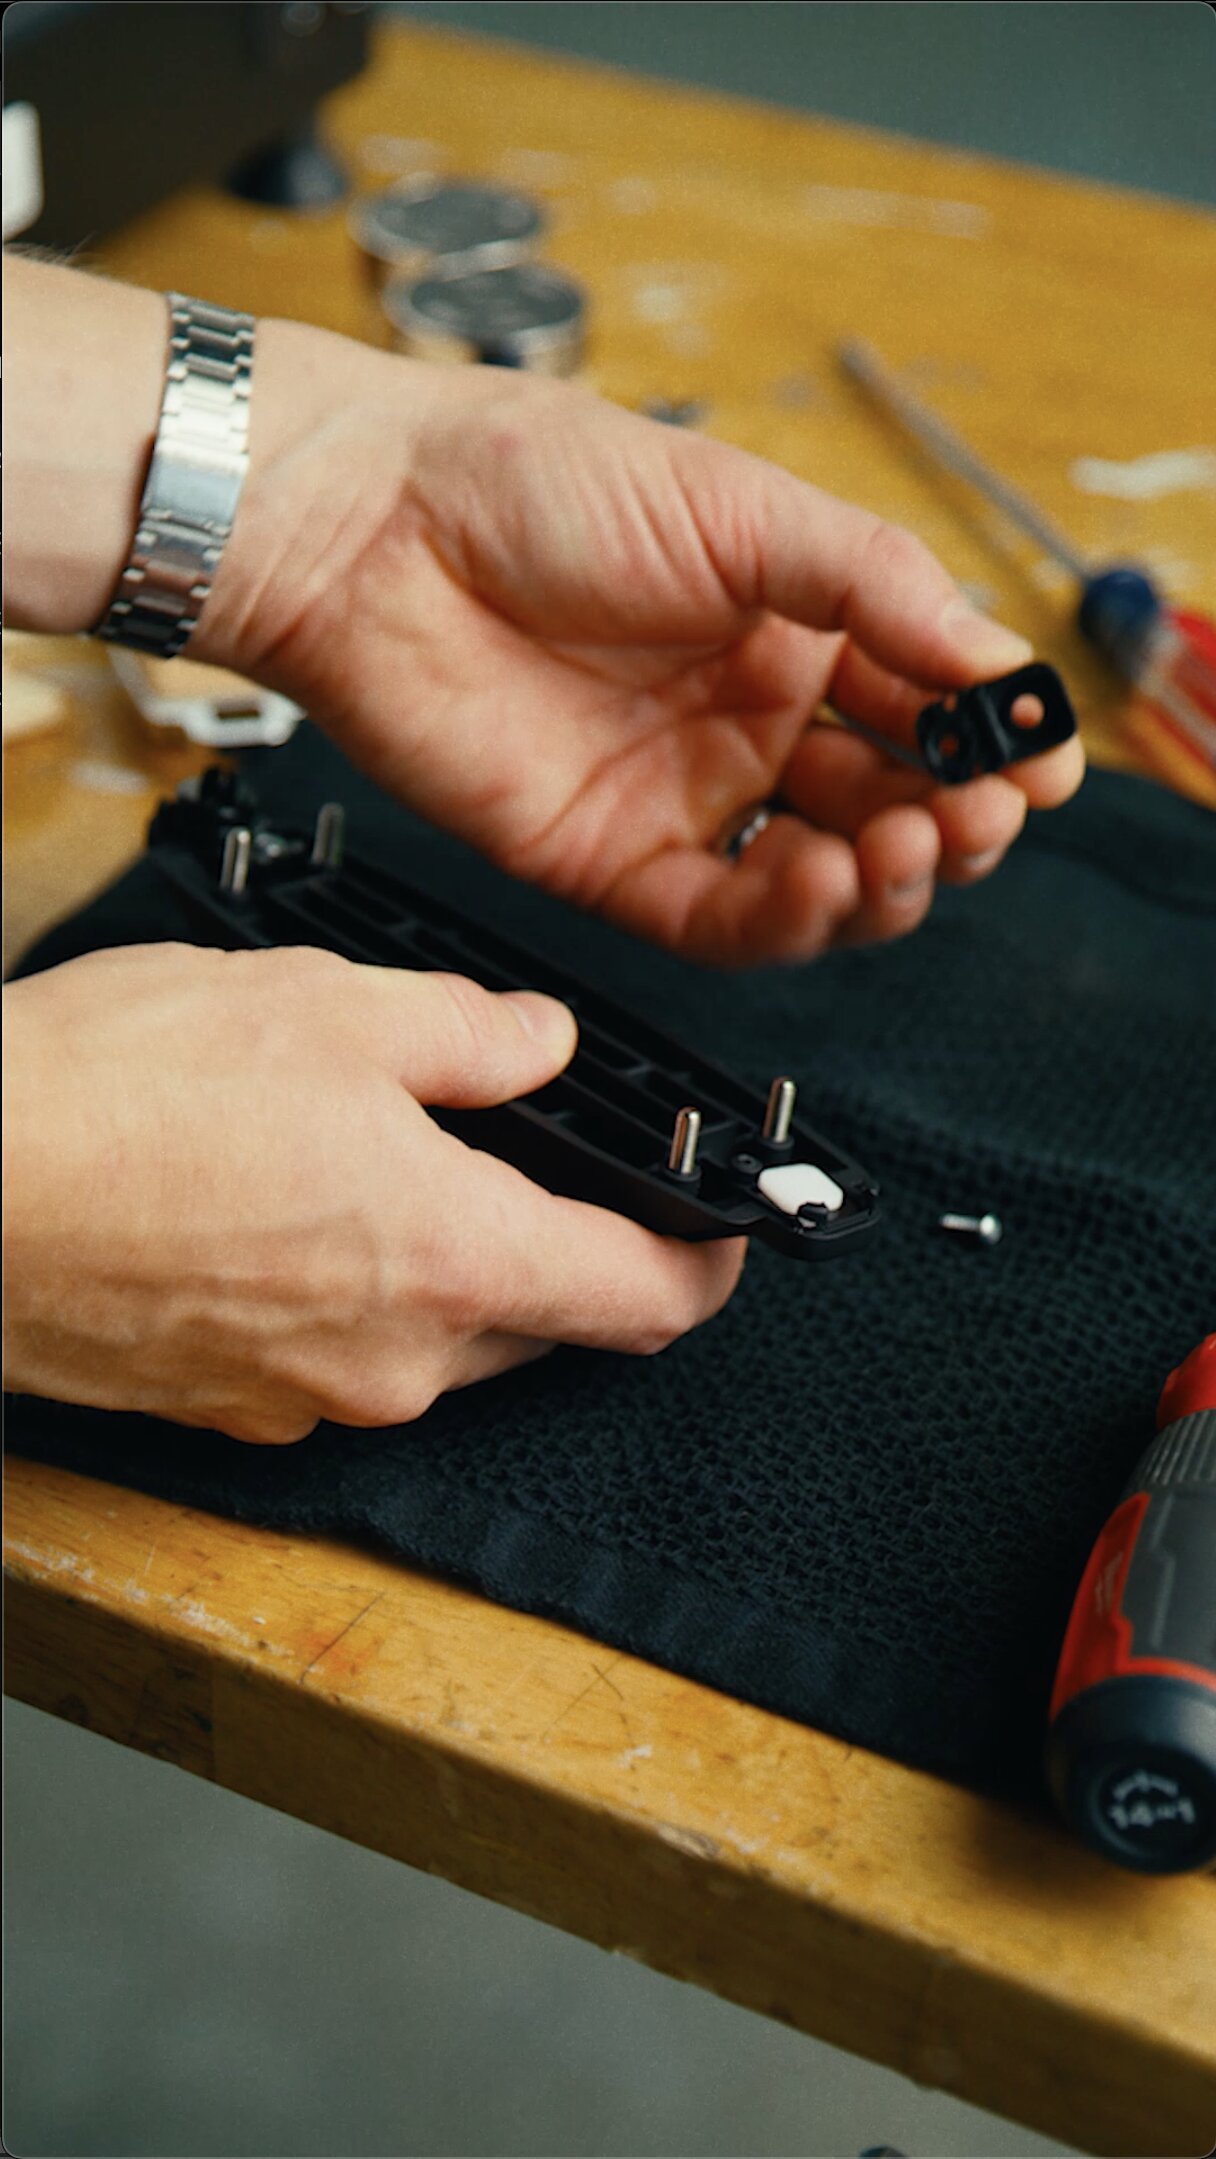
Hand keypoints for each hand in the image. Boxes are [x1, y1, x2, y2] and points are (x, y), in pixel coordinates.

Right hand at [1, 949, 742, 1442]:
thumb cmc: (113, 1099)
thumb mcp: (329, 1005)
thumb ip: (471, 1034)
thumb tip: (540, 1044)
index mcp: (452, 1260)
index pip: (647, 1300)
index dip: (709, 1264)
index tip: (722, 1233)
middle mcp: (394, 1362)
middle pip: (544, 1325)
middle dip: (560, 1247)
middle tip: (514, 1151)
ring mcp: (303, 1401)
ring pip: (437, 1344)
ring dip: (441, 1265)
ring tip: (362, 1155)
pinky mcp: (224, 1411)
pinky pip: (333, 1359)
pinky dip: (343, 1293)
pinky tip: (275, 1209)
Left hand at [199, 322, 1084, 964]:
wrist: (373, 533)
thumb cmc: (531, 482)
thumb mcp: (740, 507)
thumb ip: (874, 587)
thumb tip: (997, 660)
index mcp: (790, 625)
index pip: (924, 705)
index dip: (989, 741)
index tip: (1040, 759)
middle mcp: (745, 718)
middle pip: (888, 804)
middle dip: (952, 819)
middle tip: (979, 811)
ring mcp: (681, 795)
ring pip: (819, 879)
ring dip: (886, 879)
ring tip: (910, 843)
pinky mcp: (611, 862)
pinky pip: (721, 921)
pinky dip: (786, 920)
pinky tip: (825, 881)